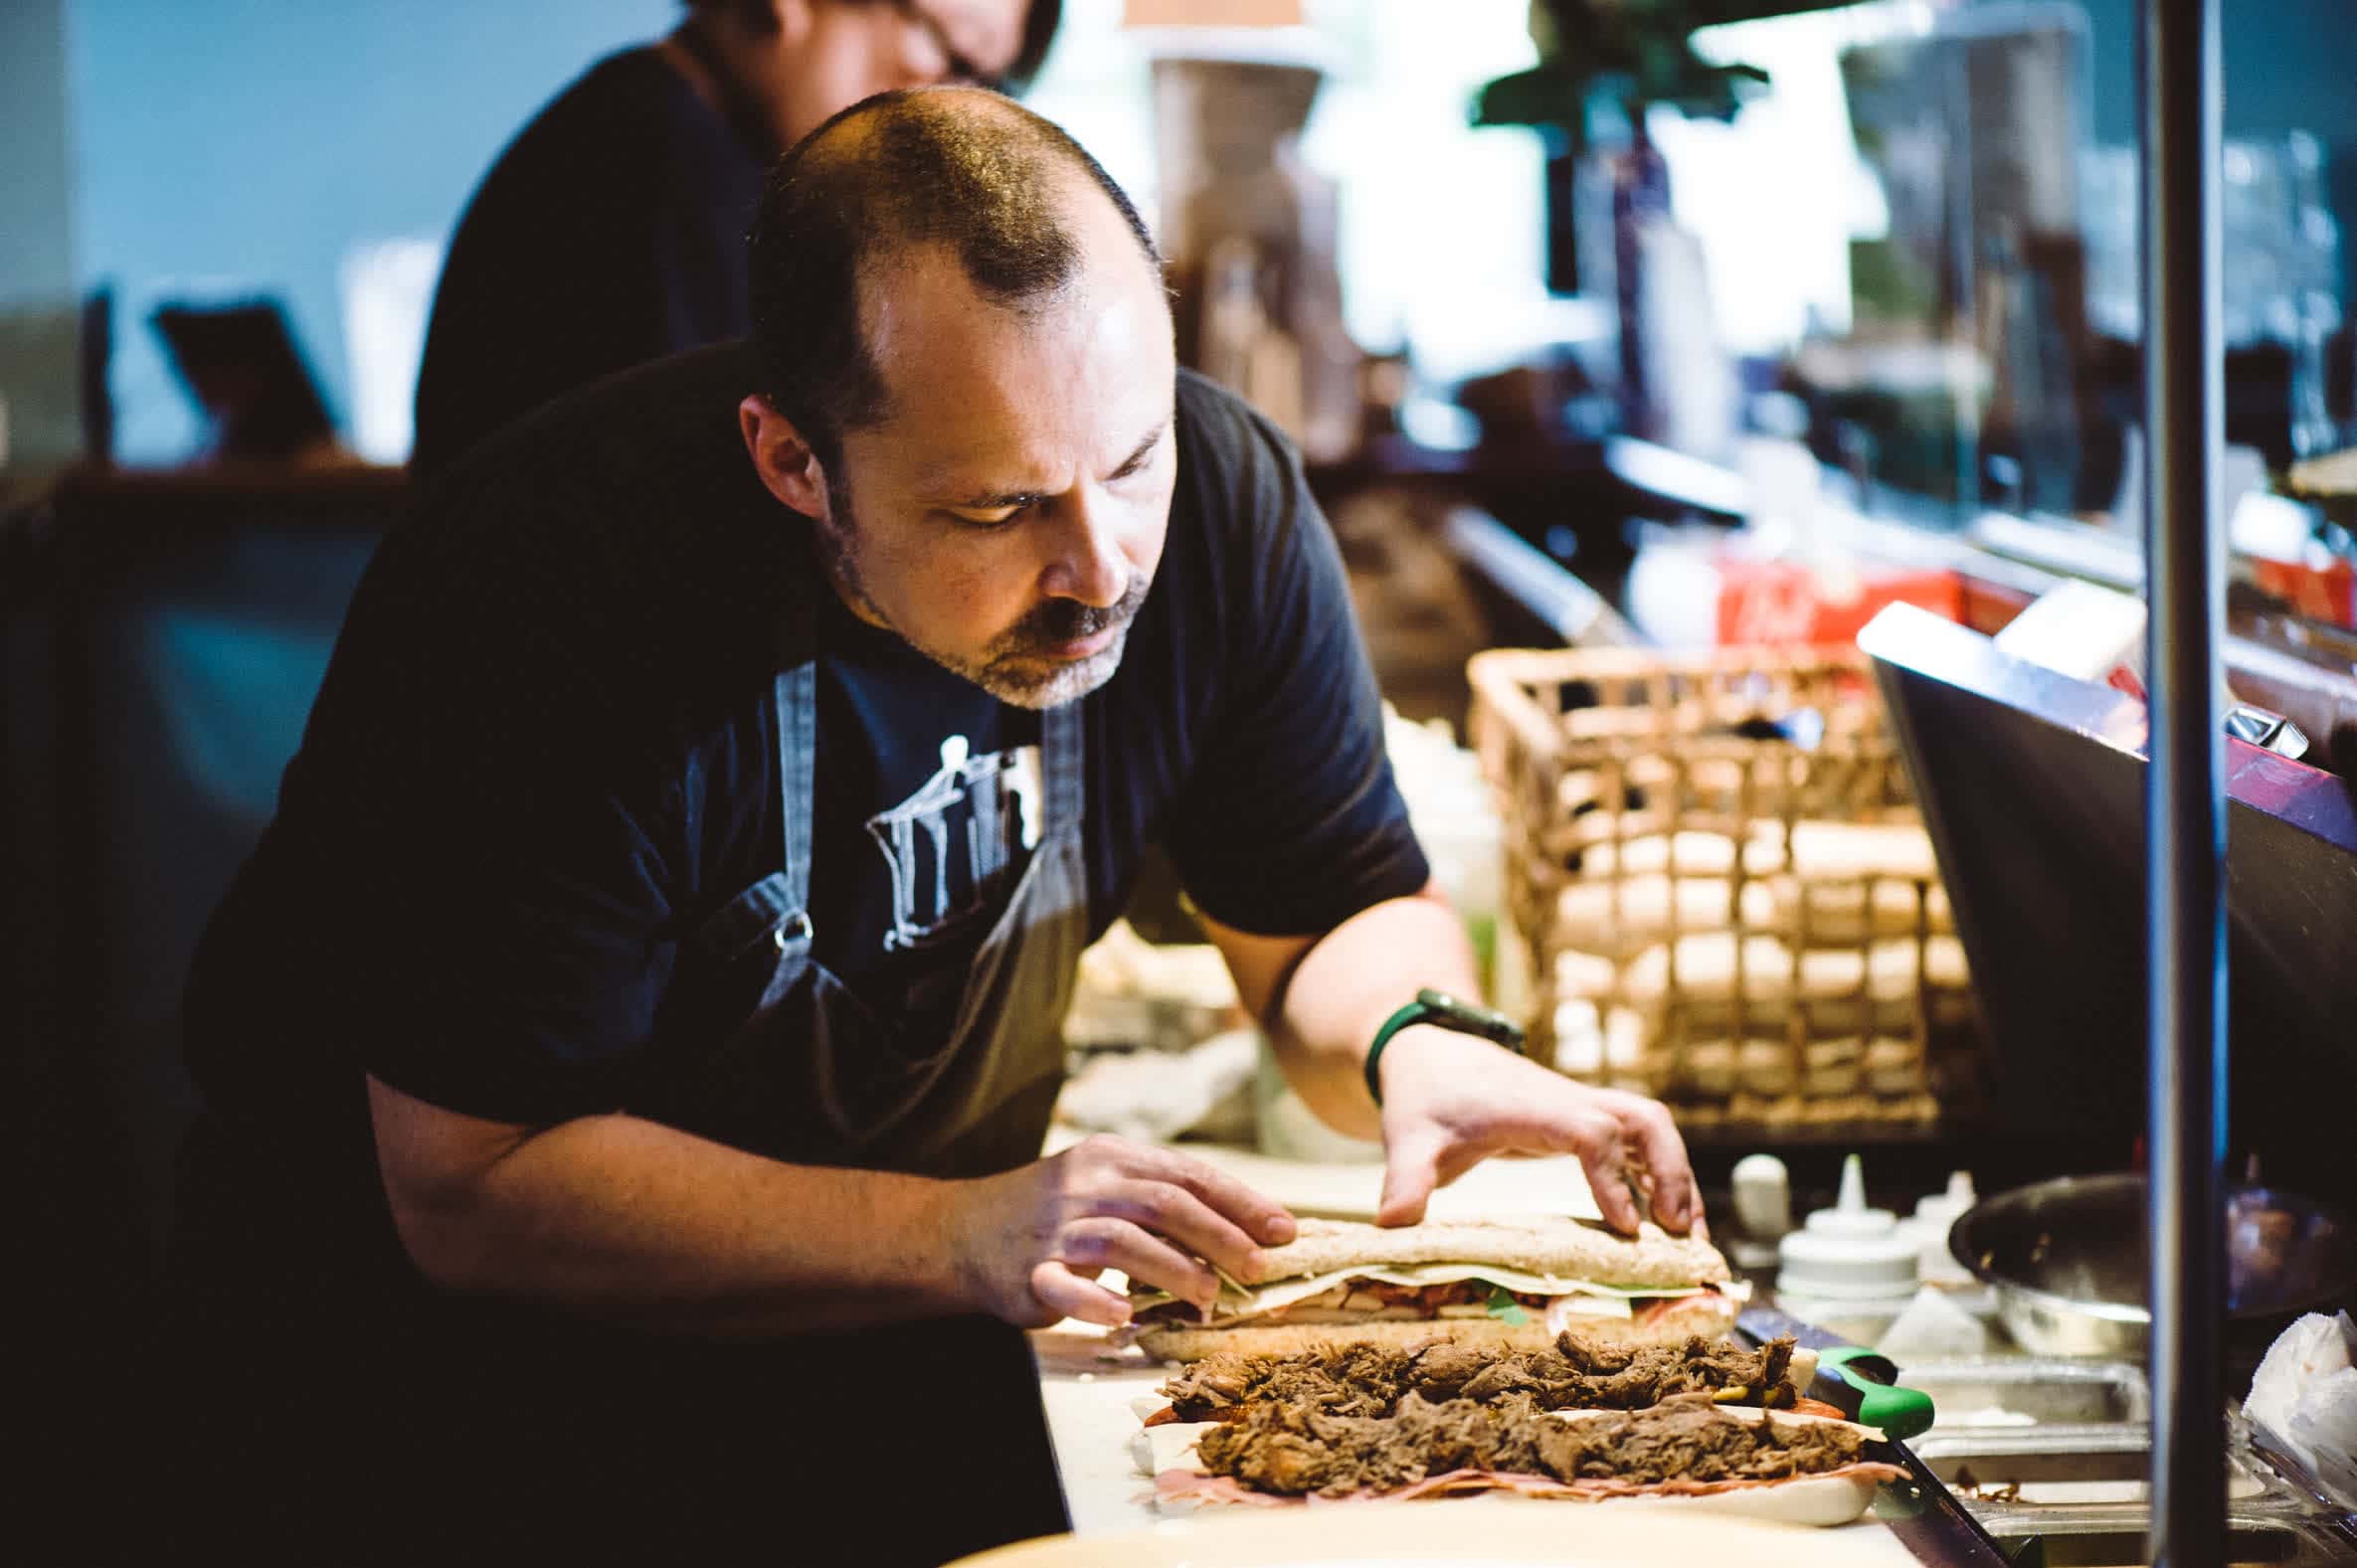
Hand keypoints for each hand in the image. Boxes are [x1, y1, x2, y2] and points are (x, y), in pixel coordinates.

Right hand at [947, 1134, 1297, 1329]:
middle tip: (1260, 1268)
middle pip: (1164, 1202)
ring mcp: (1055, 1228)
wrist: (963, 1231)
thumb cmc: (1057, 1213)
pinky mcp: (1028, 1271)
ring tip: (1210, 1296)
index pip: (1188, 1174)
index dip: (1241, 1202)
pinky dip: (1095, 1301)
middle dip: (1220, 1236)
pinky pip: (1064, 1287)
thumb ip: (1166, 1204)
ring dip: (1174, 1269)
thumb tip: (1248, 1235)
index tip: (1284, 1230)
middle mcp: (1085, 1184)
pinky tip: (1124, 1316)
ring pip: (1122, 1241)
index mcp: (1113, 1158)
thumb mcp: (1109, 1188)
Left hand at [1373, 1027, 1702, 1237]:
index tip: (1628, 1228)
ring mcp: (1581, 1107)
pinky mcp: (1583, 1120)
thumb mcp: (1408, 1139)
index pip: (1591, 1131)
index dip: (1614, 1176)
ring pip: (1651, 1127)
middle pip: (1645, 1118)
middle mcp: (1568, 1101)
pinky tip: (1664, 1221)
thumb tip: (1391, 1225)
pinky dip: (1658, 1175)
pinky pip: (1637, 1141)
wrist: (1431, 1053)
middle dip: (1671, 1171)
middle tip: (1678, 1232)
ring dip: (1675, 1175)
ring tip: (1686, 1235)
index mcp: (1532, 1106)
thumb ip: (1404, 1180)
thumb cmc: (1425, 1098)